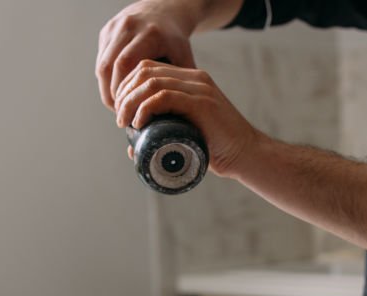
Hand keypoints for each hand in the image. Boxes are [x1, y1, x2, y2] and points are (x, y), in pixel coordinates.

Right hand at [96, 1, 198, 109]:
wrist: (163, 11)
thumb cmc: (175, 41)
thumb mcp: (183, 59)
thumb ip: (179, 84)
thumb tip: (176, 114)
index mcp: (149, 34)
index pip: (126, 65)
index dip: (123, 91)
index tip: (129, 111)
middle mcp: (128, 27)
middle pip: (110, 66)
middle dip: (113, 94)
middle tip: (121, 115)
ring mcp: (114, 27)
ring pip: (102, 65)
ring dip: (107, 89)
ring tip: (117, 108)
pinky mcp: (106, 31)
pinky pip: (102, 60)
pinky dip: (106, 79)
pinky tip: (115, 93)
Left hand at [115, 60, 261, 176]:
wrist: (246, 154)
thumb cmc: (216, 149)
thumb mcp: (186, 134)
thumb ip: (163, 134)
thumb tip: (132, 149)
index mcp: (190, 80)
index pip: (148, 69)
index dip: (127, 87)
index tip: (120, 111)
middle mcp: (195, 78)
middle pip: (145, 71)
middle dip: (125, 93)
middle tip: (120, 118)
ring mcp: (199, 89)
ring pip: (151, 82)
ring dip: (131, 101)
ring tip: (125, 122)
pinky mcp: (202, 103)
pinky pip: (164, 96)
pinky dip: (145, 108)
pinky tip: (139, 121)